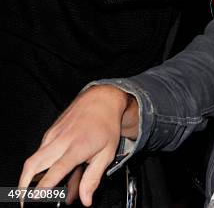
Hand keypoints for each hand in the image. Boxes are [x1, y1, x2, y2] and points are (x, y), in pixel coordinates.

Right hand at [19, 86, 133, 206]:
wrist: (102, 99)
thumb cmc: (106, 124)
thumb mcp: (107, 153)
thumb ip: (93, 178)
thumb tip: (85, 200)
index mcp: (77, 147)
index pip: (55, 171)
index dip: (44, 188)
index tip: (37, 200)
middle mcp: (61, 140)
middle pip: (32, 165)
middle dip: (24, 186)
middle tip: (26, 200)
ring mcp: (53, 134)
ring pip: (33, 158)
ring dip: (30, 176)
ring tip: (37, 190)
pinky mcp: (50, 131)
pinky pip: (40, 150)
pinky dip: (40, 164)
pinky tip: (51, 170)